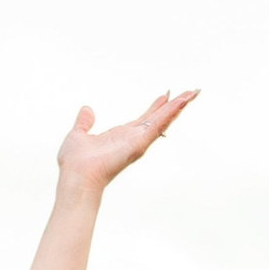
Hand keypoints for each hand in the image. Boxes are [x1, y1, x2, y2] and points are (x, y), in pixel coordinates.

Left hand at [56, 90, 196, 198]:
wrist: (76, 177)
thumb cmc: (75, 163)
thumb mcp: (78, 135)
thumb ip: (84, 123)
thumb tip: (86, 110)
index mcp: (121, 136)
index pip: (144, 119)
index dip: (156, 106)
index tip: (167, 95)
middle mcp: (133, 139)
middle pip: (159, 118)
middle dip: (175, 105)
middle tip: (191, 92)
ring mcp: (138, 141)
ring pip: (163, 120)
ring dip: (178, 107)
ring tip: (193, 93)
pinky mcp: (139, 143)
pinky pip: (158, 125)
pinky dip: (170, 113)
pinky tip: (180, 102)